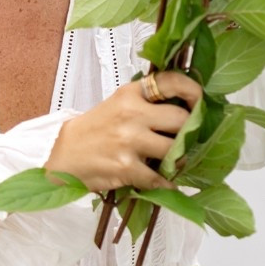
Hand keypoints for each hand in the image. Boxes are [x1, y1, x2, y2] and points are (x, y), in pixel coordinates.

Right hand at [45, 72, 202, 192]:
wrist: (63, 155)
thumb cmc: (95, 130)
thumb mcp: (118, 104)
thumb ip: (147, 103)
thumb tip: (184, 108)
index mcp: (130, 94)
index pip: (170, 82)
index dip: (193, 91)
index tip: (200, 101)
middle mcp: (131, 114)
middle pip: (181, 119)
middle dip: (189, 132)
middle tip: (188, 139)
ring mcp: (129, 141)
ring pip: (174, 150)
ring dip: (180, 159)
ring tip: (175, 161)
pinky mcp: (125, 166)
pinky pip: (159, 178)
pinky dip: (166, 183)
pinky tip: (165, 182)